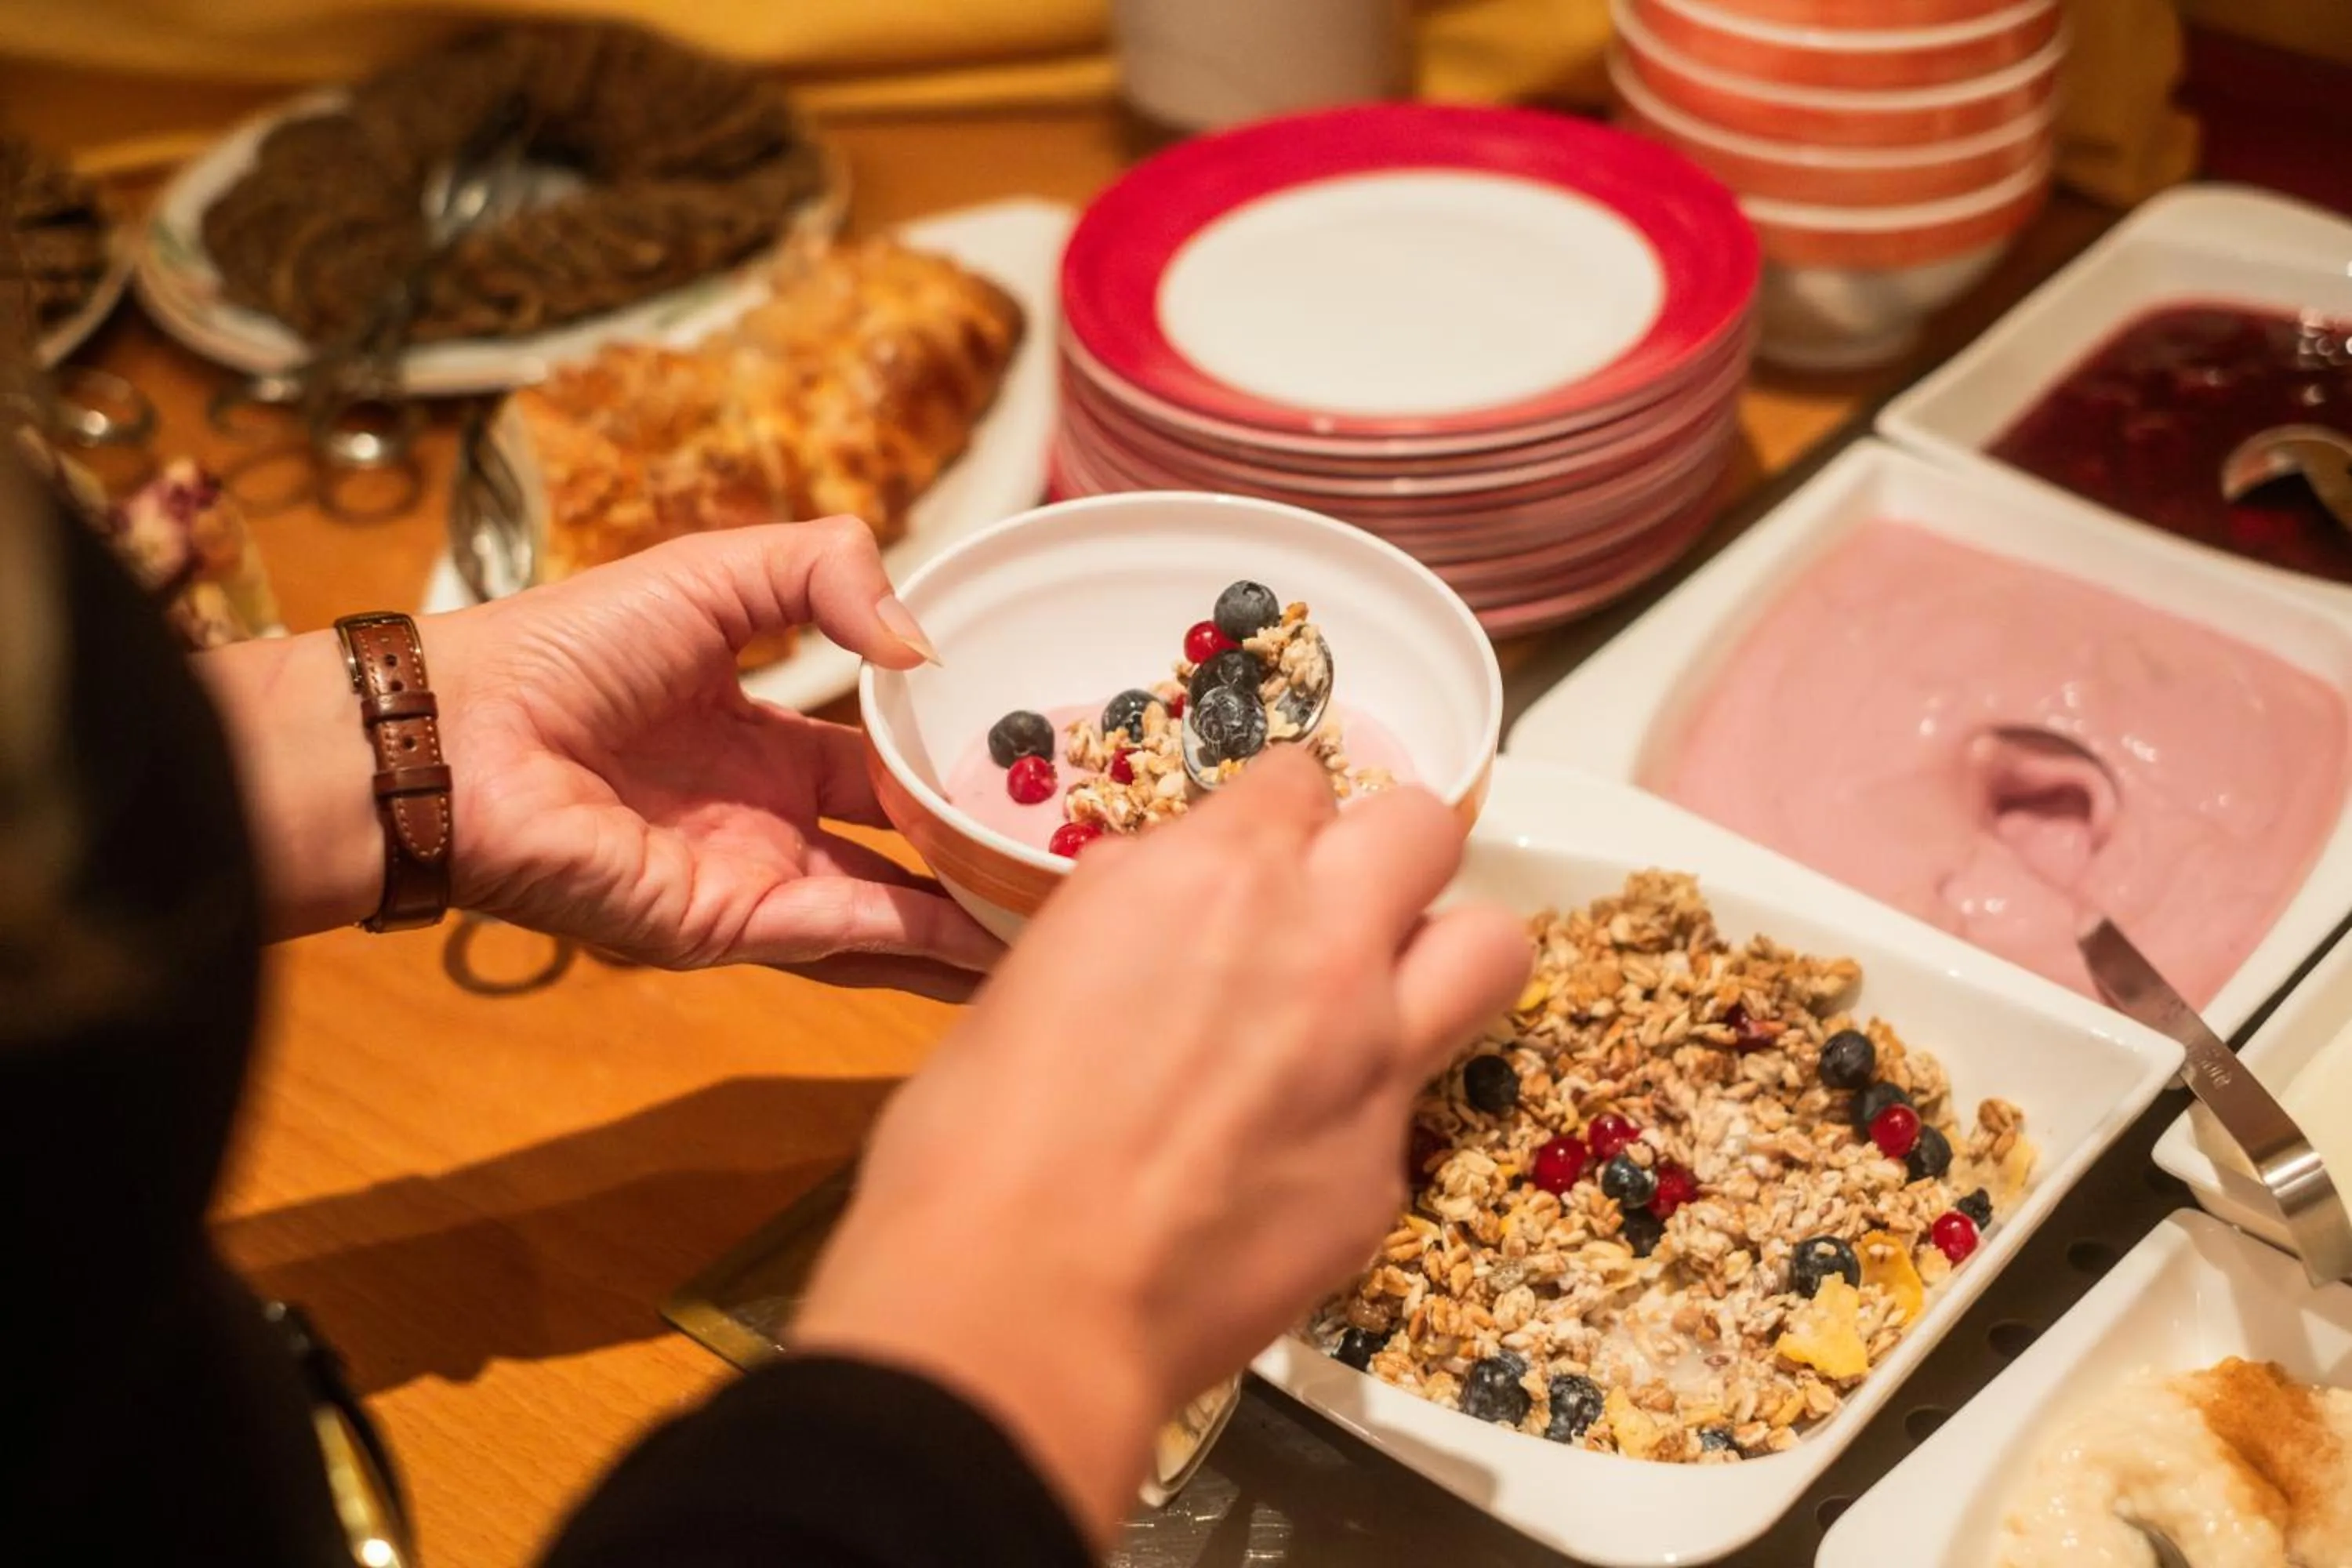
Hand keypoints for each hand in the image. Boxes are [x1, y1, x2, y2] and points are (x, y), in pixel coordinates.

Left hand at [203, 518, 999, 999]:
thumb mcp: (717, 572)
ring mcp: (752, 881)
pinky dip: (920, 941)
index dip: (956, 766)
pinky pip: (843, 933)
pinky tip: (994, 937)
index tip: (1038, 768)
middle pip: (901, 850)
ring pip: (888, 910)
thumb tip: (921, 649)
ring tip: (1062, 917)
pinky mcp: (729, 926)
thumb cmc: (563, 646)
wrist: (457, 733)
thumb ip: (827, 572)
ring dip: (968, 916)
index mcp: (762, 741)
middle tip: (1077, 855)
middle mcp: (766, 821)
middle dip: (980, 857)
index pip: (884, 764)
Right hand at [791, 750, 1530, 1542]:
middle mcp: (1320, 941)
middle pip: (1424, 830)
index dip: (1278, 814)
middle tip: (1333, 907)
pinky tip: (1298, 1154)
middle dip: (1384, 853)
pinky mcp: (1388, 1170)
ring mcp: (1374, 1056)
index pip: (1300, 777)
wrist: (1021, 1304)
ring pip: (1491, 945)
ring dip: (1442, 953)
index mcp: (1215, 873)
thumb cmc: (977, 1139)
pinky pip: (1418, 1103)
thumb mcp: (1040, 967)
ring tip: (1382, 999)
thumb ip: (1133, 911)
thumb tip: (1167, 906)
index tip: (1258, 849)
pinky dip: (1371, 1111)